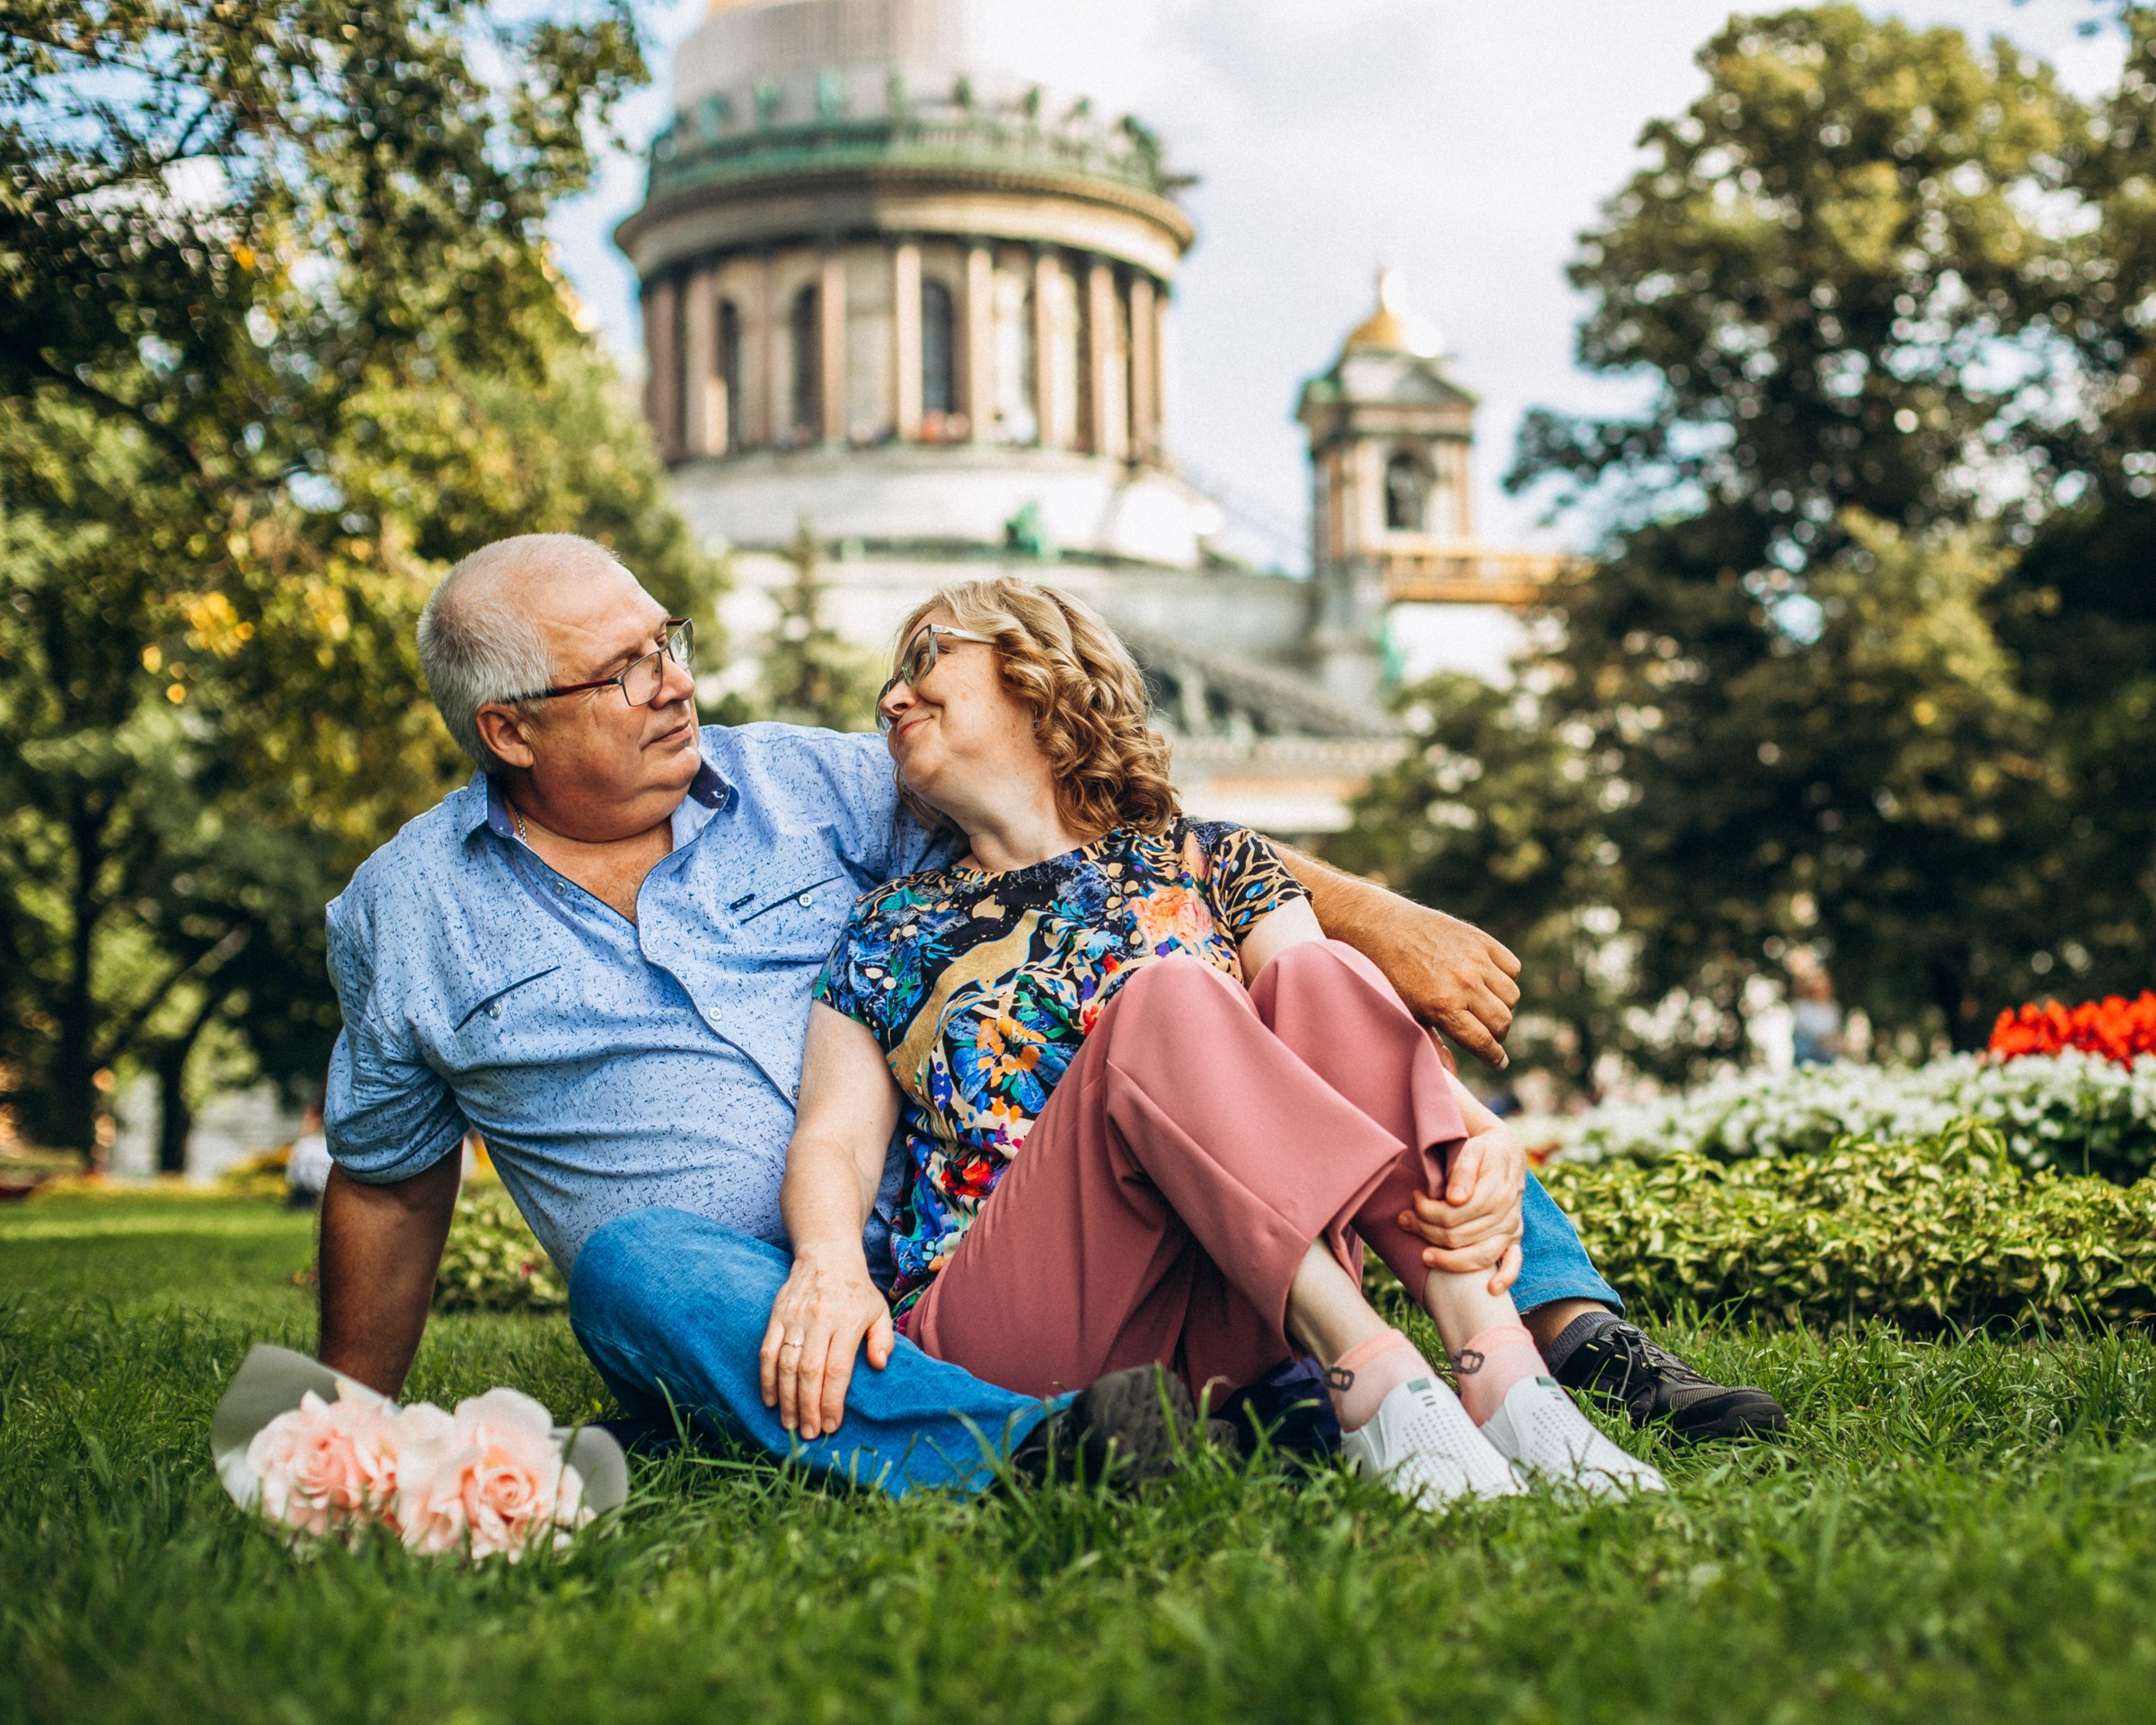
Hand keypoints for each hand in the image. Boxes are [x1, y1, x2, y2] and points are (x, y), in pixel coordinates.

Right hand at [759, 1247, 894, 1440]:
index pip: (837, 1369)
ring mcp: (795, 1317)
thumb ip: (882, 1339)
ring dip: (786, 1399)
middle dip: (808, 1407)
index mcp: (847, 1321)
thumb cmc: (857, 1290)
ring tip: (790, 1423)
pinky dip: (766, 1379)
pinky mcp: (777, 1315)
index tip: (832, 1425)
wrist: (826, 1255)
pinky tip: (770, 1400)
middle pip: (809, 1372)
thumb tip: (880, 1365)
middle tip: (809, 1433)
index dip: (832, 1401)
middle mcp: (819, 1319)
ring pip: (785, 1365)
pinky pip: (767, 1351)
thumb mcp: (879, 1310)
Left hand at [1386, 907, 1521, 1070]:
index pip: (1484, 1042)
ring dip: (1503, 1006)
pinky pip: (1512, 967)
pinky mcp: (1481, 940)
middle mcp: (1464, 984)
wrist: (1383, 929)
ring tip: (1486, 1006)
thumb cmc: (1392, 977)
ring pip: (1511, 996)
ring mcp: (1475, 960)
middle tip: (1488, 1034)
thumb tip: (1451, 1074)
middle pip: (1502, 1022)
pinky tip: (1488, 981)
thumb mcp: (1407, 1014)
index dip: (1495, 1057)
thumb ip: (1432, 1044)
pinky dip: (1505, 977)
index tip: (1499, 1062)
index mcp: (1444, 1007)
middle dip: (1498, 1035)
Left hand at [1398, 1119, 1527, 1294]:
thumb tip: (1455, 1198)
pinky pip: (1514, 1263)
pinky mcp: (1514, 1239)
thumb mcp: (1472, 1149)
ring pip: (1478, 1255)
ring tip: (1424, 1255)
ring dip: (1448, 1260)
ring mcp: (1511, 1229)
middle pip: (1459, 1236)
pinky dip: (1505, 1277)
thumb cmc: (1483, 1151)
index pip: (1453, 1214)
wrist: (1505, 1153)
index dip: (1427, 1210)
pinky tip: (1491, 1289)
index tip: (1413, 1199)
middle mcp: (1506, 1214)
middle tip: (1405, 1219)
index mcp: (1496, 1192)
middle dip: (1426, 1230)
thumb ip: (1463, 1170)